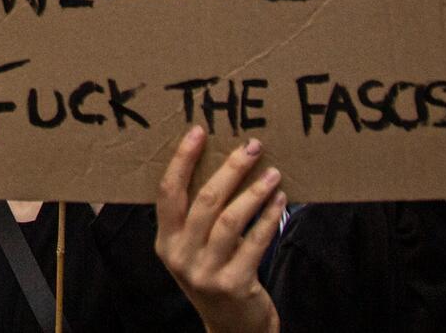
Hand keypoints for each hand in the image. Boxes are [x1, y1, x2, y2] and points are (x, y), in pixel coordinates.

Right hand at [153, 127, 284, 332]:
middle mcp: (181, 256)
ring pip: (231, 220)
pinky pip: (255, 242)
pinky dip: (269, 218)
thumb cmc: (214, 275)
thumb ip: (197, 217)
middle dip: (231, 169)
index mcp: (166, 242)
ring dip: (255, 192)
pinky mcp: (234, 284)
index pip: (168, 192)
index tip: (199, 131)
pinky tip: (280, 202)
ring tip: (272, 174)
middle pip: (205, 201)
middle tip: (252, 147)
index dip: (183, 160)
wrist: (232, 329)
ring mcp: (206, 272)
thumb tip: (221, 163)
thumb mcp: (193, 249)